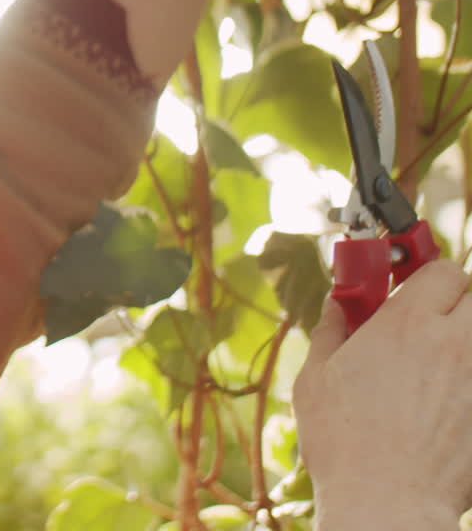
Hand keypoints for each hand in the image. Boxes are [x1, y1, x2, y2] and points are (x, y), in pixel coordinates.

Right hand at [293, 260, 471, 528]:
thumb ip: (330, 332)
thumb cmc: (345, 443)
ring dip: (461, 342)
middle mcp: (453, 344)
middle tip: (425, 325)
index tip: (406, 289)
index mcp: (407, 325)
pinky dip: (464, 382)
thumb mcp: (316, 379)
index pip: (441, 271)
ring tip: (435, 367)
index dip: (425, 278)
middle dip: (453, 305)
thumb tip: (336, 305)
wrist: (386, 501)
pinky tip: (442, 404)